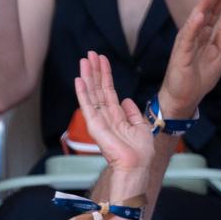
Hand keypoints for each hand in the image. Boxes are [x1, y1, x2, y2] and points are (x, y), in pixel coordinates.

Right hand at [75, 51, 154, 172]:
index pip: (108, 92)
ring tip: (84, 60)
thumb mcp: (141, 127)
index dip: (105, 75)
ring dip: (87, 76)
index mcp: (117, 117)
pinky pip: (87, 106)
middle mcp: (106, 117)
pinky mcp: (95, 127)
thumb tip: (126, 100)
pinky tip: (79, 79)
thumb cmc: (141, 153)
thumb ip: (133, 113)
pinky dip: (83, 93)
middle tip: (90, 53)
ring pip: (92, 94)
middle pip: (98, 89)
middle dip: (94, 71)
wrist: (137, 166)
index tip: (102, 60)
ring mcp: (99, 121)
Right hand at [159, 0, 220, 116]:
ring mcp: (186, 43)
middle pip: (204, 11)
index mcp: (204, 35)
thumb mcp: (219, 55)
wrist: (184, 98)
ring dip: (202, 6)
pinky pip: (188, 38)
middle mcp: (193, 35)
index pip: (213, 13)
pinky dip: (193, 26)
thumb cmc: (199, 77)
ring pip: (195, 20)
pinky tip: (199, 15)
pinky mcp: (181, 54)